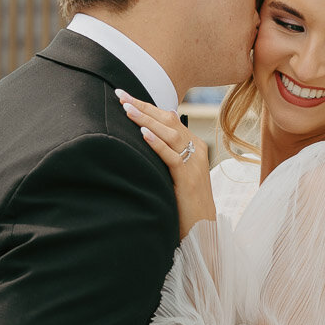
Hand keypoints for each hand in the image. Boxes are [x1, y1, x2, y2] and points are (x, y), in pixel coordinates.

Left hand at [117, 91, 214, 237]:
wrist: (203, 230)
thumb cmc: (186, 204)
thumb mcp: (177, 174)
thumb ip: (167, 155)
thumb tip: (148, 137)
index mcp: (194, 146)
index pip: (169, 119)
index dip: (147, 106)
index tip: (125, 97)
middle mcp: (196, 150)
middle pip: (168, 121)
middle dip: (143, 106)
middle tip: (121, 94)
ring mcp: (193, 164)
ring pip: (169, 134)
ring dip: (146, 120)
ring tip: (127, 109)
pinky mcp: (188, 179)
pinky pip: (172, 157)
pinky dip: (157, 144)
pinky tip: (143, 134)